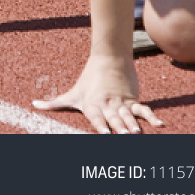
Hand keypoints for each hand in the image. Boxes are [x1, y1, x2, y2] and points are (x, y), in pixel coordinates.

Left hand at [33, 54, 161, 133]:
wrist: (108, 58)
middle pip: (113, 118)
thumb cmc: (87, 80)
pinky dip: (152, 117)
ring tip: (137, 132)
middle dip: (119, 127)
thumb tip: (33, 105)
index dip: (100, 124)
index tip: (104, 133)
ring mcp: (121, 103)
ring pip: (128, 115)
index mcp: (92, 105)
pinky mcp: (132, 100)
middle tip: (125, 136)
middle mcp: (107, 105)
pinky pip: (143, 109)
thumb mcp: (70, 94)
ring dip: (133, 123)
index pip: (96, 117)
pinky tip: (160, 124)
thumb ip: (53, 103)